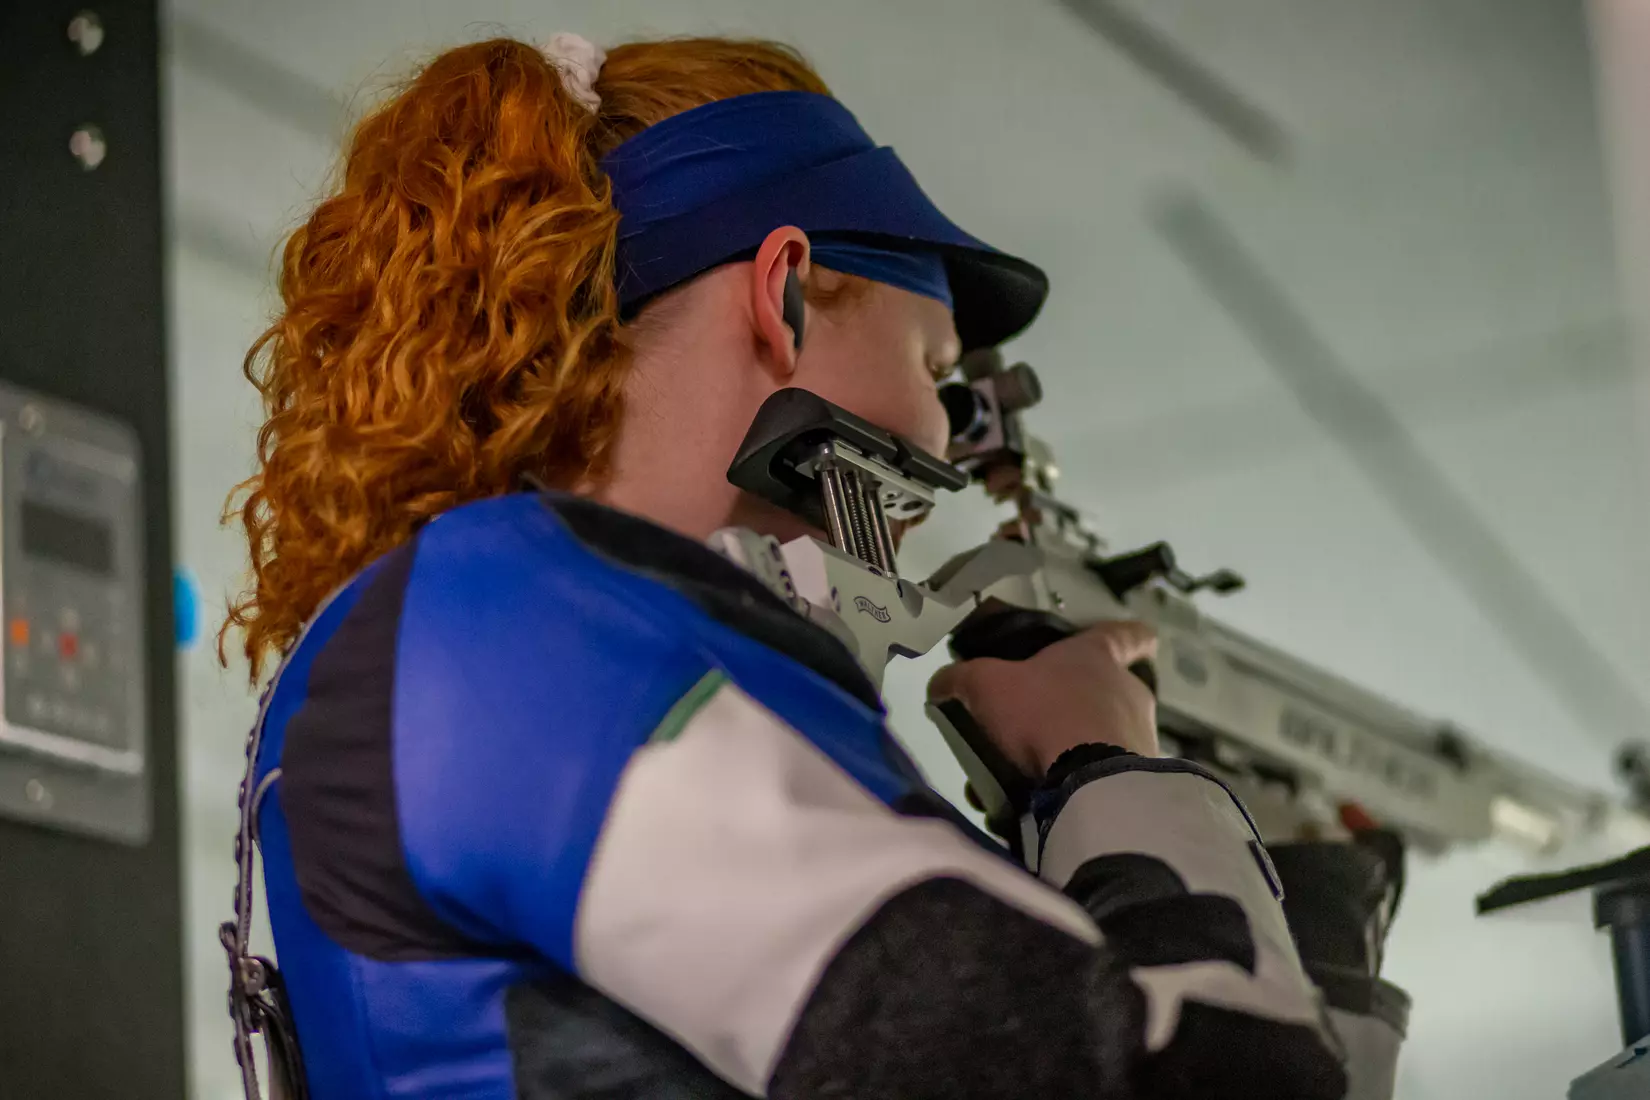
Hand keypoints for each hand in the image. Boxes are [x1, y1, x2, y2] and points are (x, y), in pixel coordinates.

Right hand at [927, 620, 1158, 777]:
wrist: (1088, 784)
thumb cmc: (1042, 713)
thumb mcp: (986, 686)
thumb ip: (960, 680)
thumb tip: (939, 684)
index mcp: (1099, 656)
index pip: (1128, 634)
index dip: (1129, 635)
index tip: (1136, 642)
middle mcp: (1127, 692)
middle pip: (1108, 691)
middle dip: (1074, 707)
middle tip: (1035, 725)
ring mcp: (1140, 737)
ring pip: (1101, 738)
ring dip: (1065, 752)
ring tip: (1019, 778)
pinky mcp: (1137, 779)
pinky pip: (1100, 776)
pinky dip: (1071, 786)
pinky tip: (1033, 804)